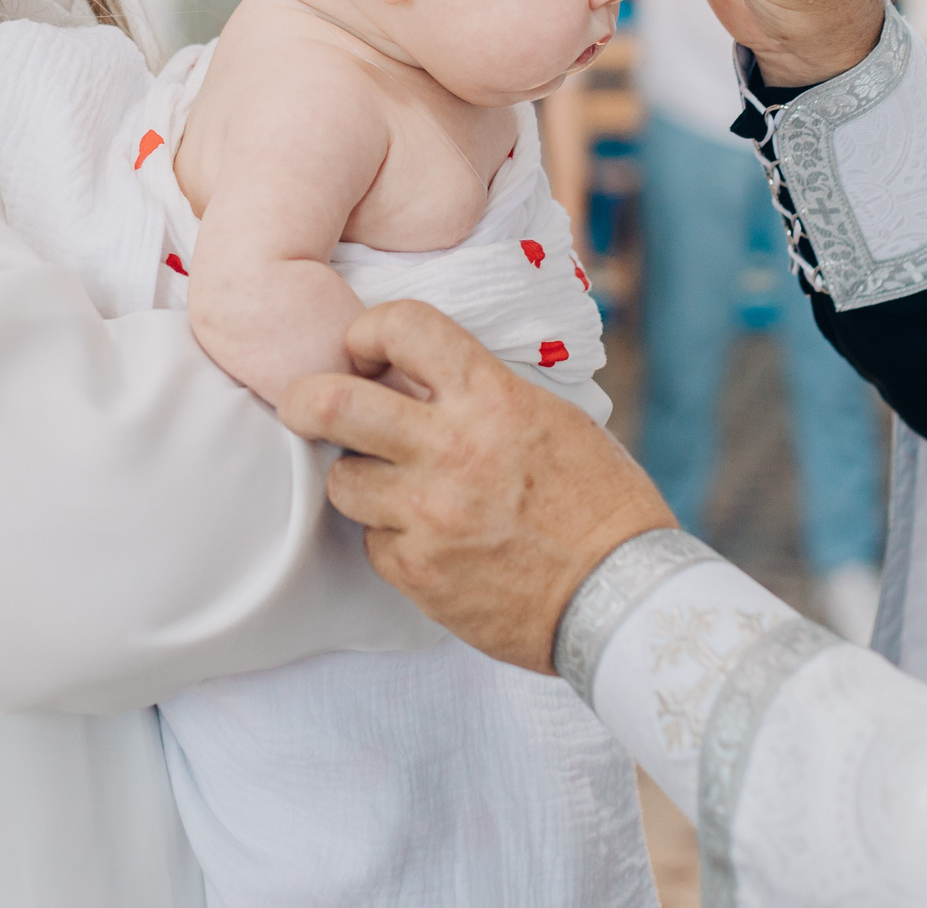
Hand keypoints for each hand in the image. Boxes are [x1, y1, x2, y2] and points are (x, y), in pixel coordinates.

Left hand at [275, 300, 674, 672]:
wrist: (621, 598)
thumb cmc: (600, 503)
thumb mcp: (551, 418)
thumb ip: (483, 393)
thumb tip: (422, 377)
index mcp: (490, 398)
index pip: (403, 327)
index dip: (369, 330)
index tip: (367, 350)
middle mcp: (449, 449)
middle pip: (333, 405)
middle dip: (305, 400)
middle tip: (306, 405)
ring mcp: (428, 515)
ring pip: (342, 480)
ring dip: (360, 479)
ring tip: (395, 487)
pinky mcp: (418, 571)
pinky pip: (372, 542)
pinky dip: (392, 538)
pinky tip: (431, 541)